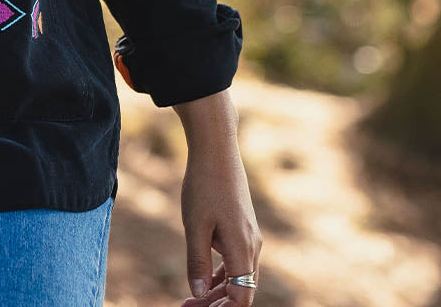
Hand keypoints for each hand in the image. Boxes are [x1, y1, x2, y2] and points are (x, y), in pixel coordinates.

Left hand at [173, 92, 261, 306]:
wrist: (217, 150)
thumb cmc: (204, 185)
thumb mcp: (195, 225)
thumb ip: (197, 261)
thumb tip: (197, 293)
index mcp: (243, 250)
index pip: (242, 298)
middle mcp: (251, 247)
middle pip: (240, 290)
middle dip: (216, 304)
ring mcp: (248, 236)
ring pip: (237, 276)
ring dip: (216, 291)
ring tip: (190, 300)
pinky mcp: (241, 227)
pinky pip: (234, 260)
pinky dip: (219, 273)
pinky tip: (202, 279)